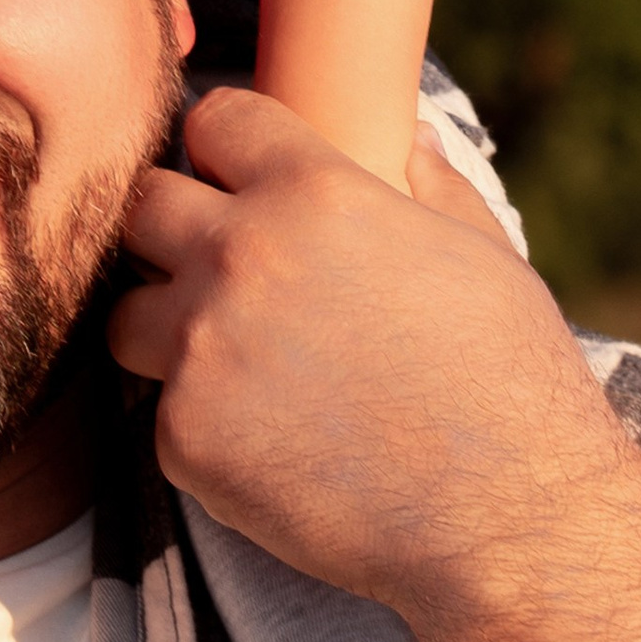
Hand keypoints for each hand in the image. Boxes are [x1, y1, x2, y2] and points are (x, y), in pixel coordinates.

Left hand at [109, 86, 640, 627]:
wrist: (506, 520)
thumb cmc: (511, 382)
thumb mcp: (485, 255)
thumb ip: (429, 186)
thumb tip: (407, 137)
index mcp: (313, 192)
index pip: (214, 121)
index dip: (227, 151)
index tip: (239, 183)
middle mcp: (239, 257)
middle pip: (143, 207)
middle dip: (174, 233)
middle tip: (224, 278)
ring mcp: (201, 349)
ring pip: (129, 315)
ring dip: (169, 333)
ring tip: (241, 369)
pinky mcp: (184, 438)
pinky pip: (165, 416)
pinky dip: (207, 430)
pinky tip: (277, 449)